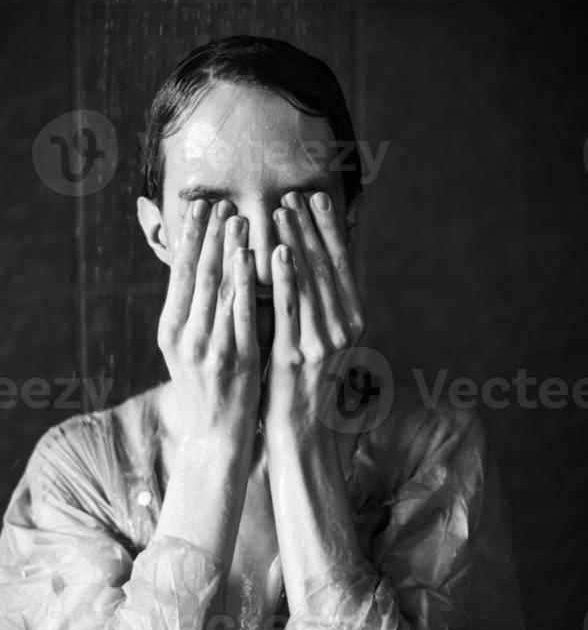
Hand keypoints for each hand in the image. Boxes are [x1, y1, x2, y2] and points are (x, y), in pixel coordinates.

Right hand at [158, 198, 260, 440]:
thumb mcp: (187, 351)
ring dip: (228, 249)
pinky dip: (247, 281)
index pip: (178, 274)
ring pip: (217, 288)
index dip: (189, 237)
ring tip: (238, 218)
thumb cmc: (207, 389)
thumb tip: (201, 270)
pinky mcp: (236, 360)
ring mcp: (209, 348)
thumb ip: (192, 314)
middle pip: (196, 274)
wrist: (215, 437)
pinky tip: (254, 257)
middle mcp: (184, 337)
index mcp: (169, 330)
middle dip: (208, 235)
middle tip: (219, 201)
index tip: (198, 207)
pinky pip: (242, 312)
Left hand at [260, 190, 365, 441]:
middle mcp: (342, 329)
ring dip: (296, 240)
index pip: (343, 266)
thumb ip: (322, 309)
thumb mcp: (324, 344)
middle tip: (297, 193)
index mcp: (352, 323)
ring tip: (283, 209)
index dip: (331, 230)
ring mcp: (321, 342)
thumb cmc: (307, 389)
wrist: (302, 436)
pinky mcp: (294, 356)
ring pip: (310, 280)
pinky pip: (288, 307)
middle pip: (328, 266)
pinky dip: (284, 276)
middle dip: (312, 227)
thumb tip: (315, 270)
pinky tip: (275, 250)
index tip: (320, 199)